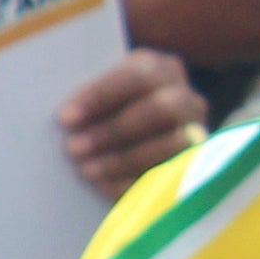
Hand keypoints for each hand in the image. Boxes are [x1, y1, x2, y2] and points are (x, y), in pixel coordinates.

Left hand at [57, 48, 206, 201]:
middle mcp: (185, 97)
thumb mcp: (98, 104)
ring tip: (85, 170)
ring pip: (171, 143)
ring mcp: (195, 132)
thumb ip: (88, 105)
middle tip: (72, 149)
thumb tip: (64, 119)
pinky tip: (104, 188)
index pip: (138, 75)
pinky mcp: (194, 166)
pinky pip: (172, 175)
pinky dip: (135, 183)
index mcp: (158, 70)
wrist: (130, 147)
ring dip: (123, 159)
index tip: (65, 119)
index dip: (101, 96)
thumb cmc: (103, 119)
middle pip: (159, 109)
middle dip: (112, 131)